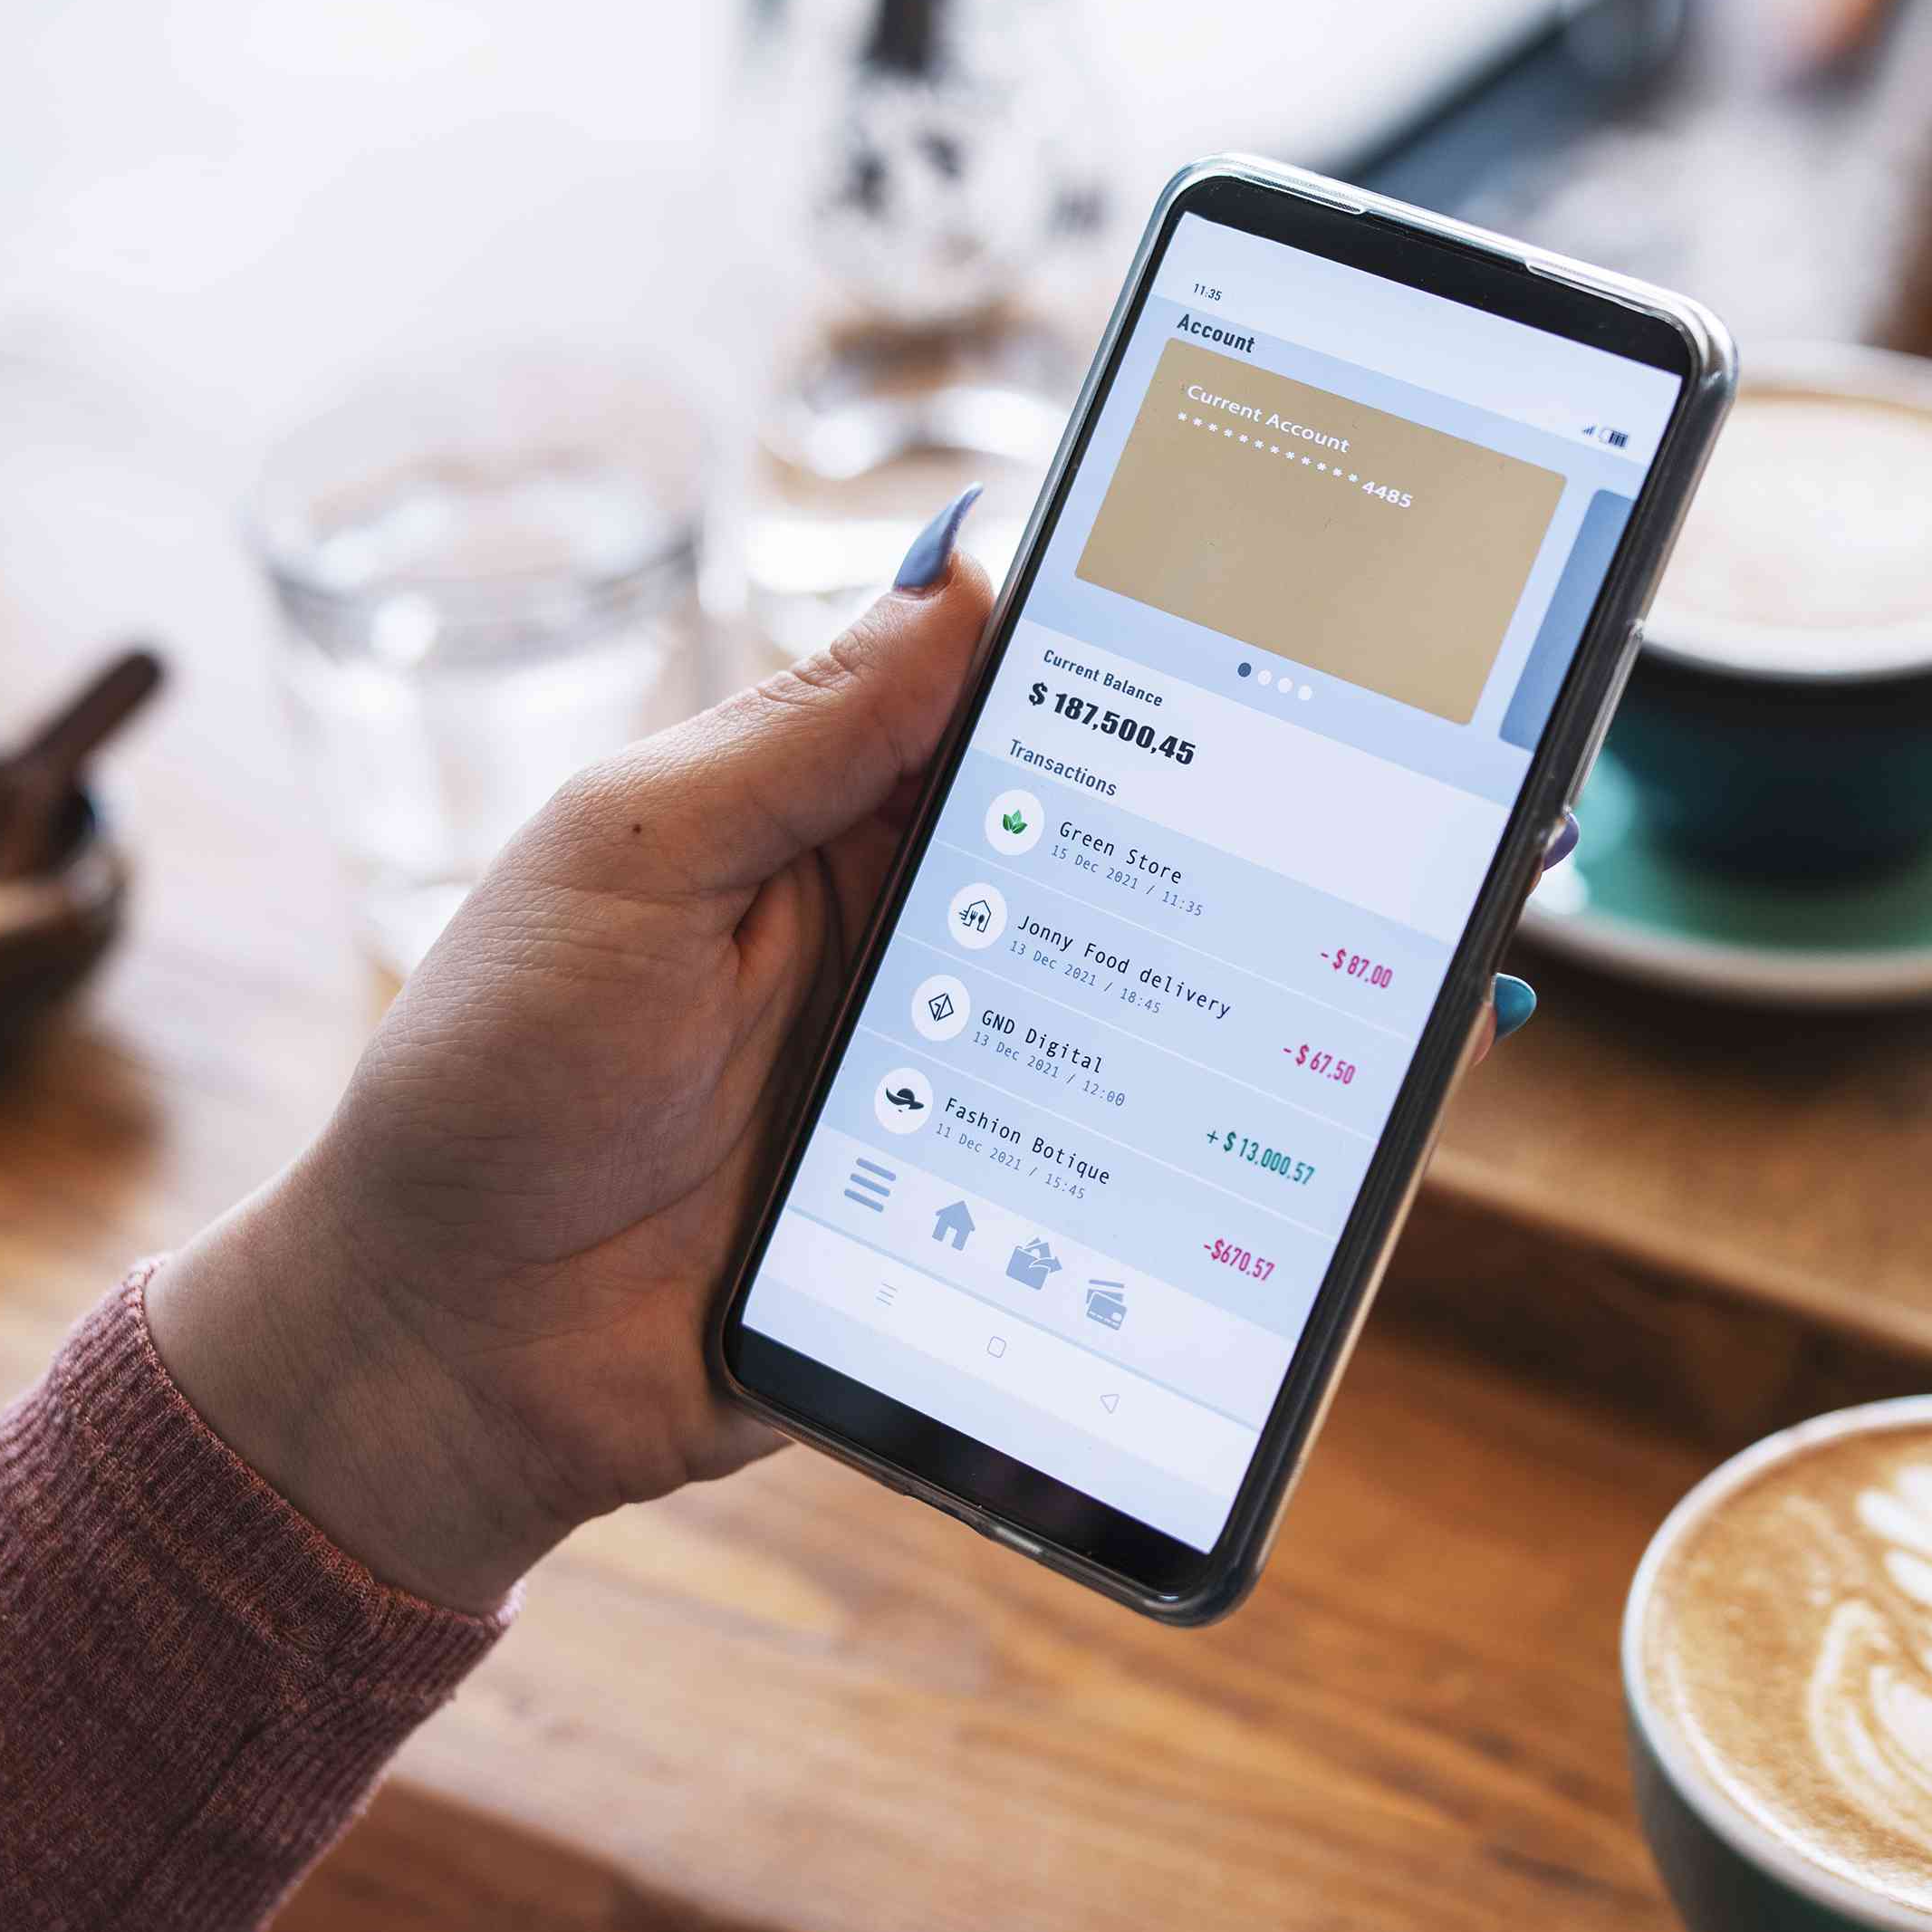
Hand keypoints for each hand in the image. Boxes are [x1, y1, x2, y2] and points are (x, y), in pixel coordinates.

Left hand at [151, 496, 1562, 1611]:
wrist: (442, 1352)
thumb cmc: (486, 1082)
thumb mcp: (623, 865)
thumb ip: (797, 735)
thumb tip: (965, 579)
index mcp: (844, 810)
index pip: (1049, 692)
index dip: (1186, 640)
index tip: (1335, 598)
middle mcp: (939, 926)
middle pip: (1163, 843)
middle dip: (1319, 809)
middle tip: (1489, 780)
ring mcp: (981, 1070)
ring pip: (1185, 995)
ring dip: (1328, 968)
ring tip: (1482, 938)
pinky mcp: (998, 1206)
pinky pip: (1153, 1160)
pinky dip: (1271, 1141)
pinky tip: (1378, 1119)